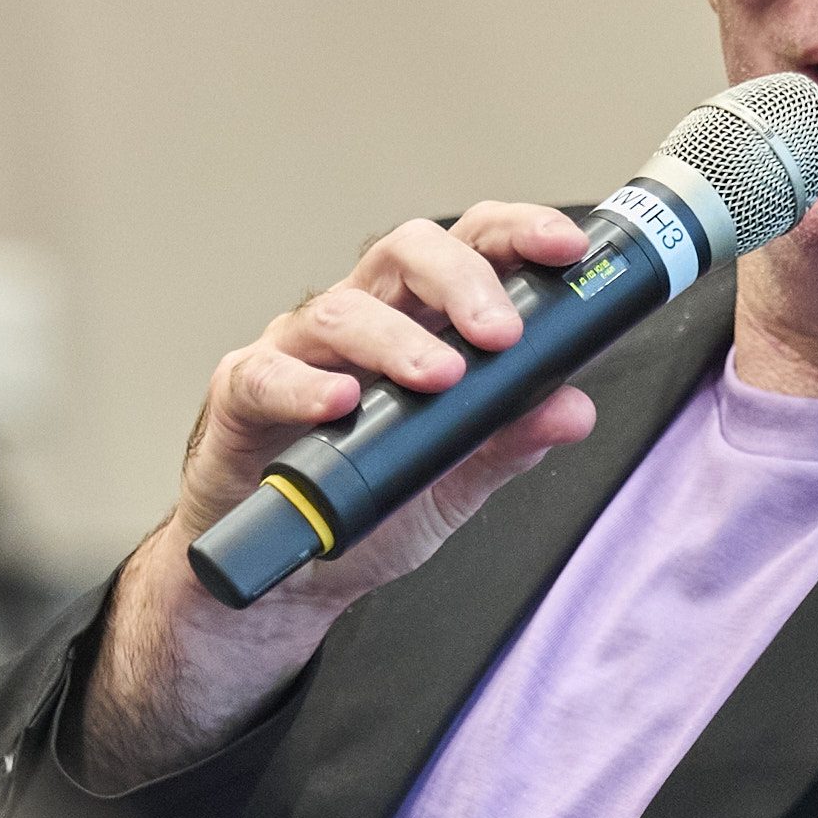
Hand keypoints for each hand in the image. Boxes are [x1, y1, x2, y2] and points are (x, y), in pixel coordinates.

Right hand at [79, 203, 604, 787]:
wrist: (291, 581)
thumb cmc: (368, 512)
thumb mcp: (456, 480)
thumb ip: (510, 440)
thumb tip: (575, 409)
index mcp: (420, 323)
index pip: (470, 249)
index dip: (517, 235)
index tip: (567, 249)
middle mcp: (360, 320)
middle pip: (406, 252)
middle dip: (462, 279)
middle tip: (501, 333)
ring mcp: (298, 351)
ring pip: (342, 310)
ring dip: (397, 340)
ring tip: (439, 379)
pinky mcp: (243, 396)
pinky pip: (267, 375)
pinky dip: (305, 386)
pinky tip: (341, 403)